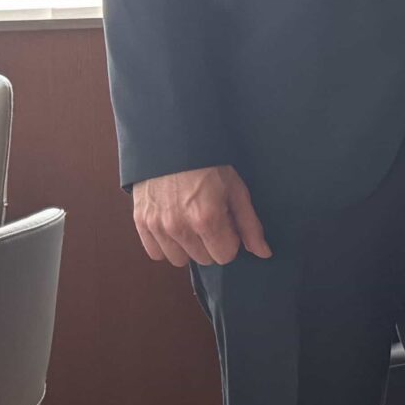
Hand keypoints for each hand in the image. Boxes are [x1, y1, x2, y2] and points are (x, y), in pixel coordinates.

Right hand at [132, 164, 270, 267]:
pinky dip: (166, 245)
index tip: (227, 223)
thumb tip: (263, 253)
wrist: (171, 144)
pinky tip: (173, 226)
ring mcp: (157, 226)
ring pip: (179, 260)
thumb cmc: (209, 165)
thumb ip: (250, 225)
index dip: (230, 241)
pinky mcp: (141, 223)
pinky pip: (156, 253)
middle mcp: (179, 227)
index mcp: (207, 219)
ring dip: (188, 247)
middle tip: (209, 218)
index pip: (225, 256)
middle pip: (204, 259)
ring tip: (190, 222)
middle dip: (211, 243)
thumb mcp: (236, 190)